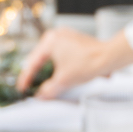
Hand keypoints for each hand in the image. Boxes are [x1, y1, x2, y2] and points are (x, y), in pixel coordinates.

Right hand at [15, 26, 132, 98]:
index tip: (22, 89)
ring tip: (42, 81)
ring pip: (50, 55)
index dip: (26, 79)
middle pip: (39, 58)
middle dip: (36, 73)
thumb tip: (40, 96)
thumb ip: (48, 90)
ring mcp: (65, 36)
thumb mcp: (64, 81)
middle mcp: (56, 35)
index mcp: (49, 41)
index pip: (32, 63)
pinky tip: (57, 73)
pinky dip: (56, 63)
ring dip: (46, 69)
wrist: (109, 57)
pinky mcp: (74, 40)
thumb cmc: (89, 63)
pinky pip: (59, 53)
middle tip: (30, 86)